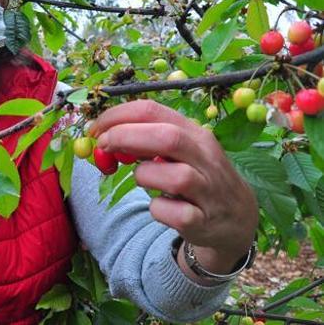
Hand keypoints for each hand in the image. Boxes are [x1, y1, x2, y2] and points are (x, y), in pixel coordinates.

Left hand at [89, 100, 258, 271]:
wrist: (237, 217)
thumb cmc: (196, 175)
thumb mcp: (178, 150)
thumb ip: (145, 139)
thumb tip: (103, 135)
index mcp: (194, 133)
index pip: (152, 111)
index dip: (116, 116)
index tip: (96, 129)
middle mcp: (205, 157)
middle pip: (166, 137)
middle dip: (125, 137)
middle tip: (103, 147)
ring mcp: (208, 190)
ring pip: (174, 177)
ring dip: (144, 176)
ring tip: (144, 180)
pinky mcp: (203, 221)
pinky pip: (175, 214)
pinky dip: (158, 210)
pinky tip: (161, 207)